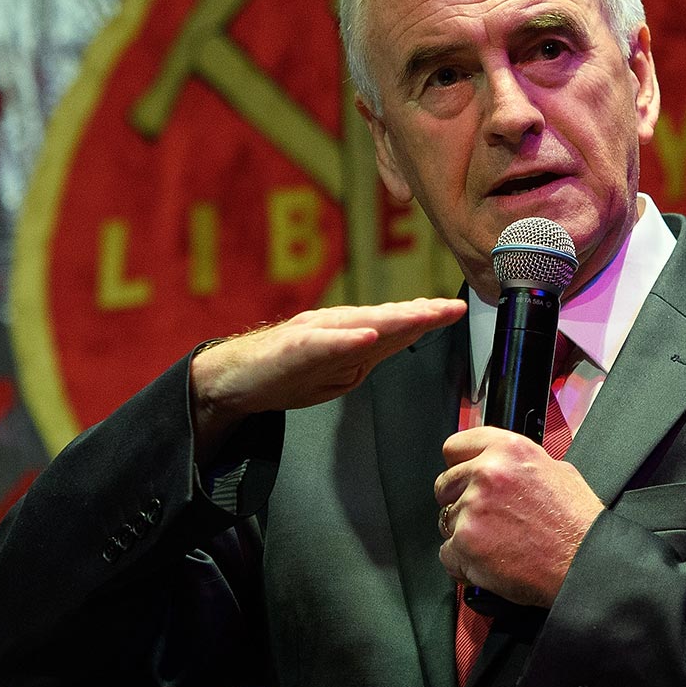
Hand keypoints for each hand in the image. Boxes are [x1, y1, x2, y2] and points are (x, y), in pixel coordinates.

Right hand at [189, 297, 466, 458]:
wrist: (231, 378)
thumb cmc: (280, 374)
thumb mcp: (332, 372)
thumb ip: (361, 358)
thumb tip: (390, 346)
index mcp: (348, 338)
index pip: (395, 327)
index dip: (426, 318)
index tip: (455, 311)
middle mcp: (336, 328)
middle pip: (386, 320)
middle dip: (421, 314)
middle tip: (450, 308)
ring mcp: (314, 335)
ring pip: (361, 324)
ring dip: (394, 319)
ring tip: (422, 314)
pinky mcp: (292, 348)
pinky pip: (324, 344)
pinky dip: (347, 339)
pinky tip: (367, 335)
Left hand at [434, 427, 603, 607]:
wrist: (583, 562)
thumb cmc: (576, 523)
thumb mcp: (556, 471)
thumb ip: (518, 464)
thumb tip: (502, 465)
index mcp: (508, 450)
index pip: (456, 446)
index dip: (459, 465)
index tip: (461, 476)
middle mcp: (487, 473)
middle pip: (445, 484)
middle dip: (460, 501)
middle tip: (487, 518)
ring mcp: (473, 508)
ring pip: (446, 521)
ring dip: (465, 534)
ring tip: (498, 543)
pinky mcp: (466, 543)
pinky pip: (447, 553)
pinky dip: (463, 562)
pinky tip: (489, 562)